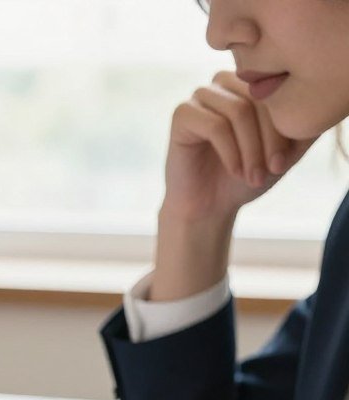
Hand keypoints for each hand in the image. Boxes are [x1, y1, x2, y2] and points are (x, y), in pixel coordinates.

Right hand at [151, 71, 315, 300]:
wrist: (208, 207)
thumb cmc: (245, 177)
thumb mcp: (285, 150)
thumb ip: (305, 126)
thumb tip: (327, 104)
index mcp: (251, 83)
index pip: (278, 91)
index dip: (285, 128)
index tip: (284, 163)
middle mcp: (226, 83)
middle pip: (258, 100)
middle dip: (269, 140)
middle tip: (271, 171)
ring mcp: (202, 96)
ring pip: (238, 112)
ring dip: (251, 150)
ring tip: (254, 176)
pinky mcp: (182, 114)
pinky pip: (214, 125)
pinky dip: (230, 152)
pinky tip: (234, 171)